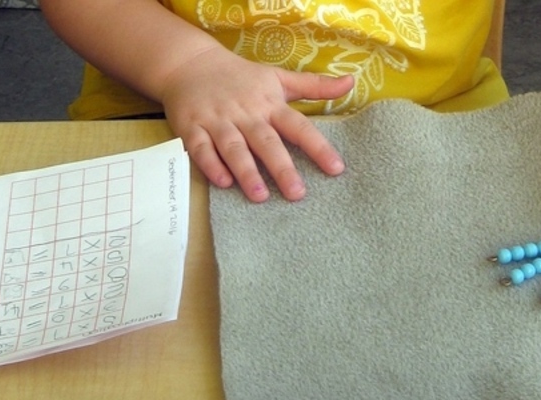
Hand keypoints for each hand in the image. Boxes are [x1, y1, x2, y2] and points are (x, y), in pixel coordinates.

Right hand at [158, 48, 354, 201]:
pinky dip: (211, 165)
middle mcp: (246, 113)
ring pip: (234, 148)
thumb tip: (351, 82)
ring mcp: (218, 121)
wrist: (189, 63)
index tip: (336, 169)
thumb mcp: (278, 77)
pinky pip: (201, 149)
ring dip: (247, 171)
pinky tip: (223, 183)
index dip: (318, 147)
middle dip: (282, 168)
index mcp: (269, 103)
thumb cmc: (240, 77)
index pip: (298, 127)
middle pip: (266, 142)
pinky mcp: (193, 128)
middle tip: (297, 194)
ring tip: (260, 196)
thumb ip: (314, 86)